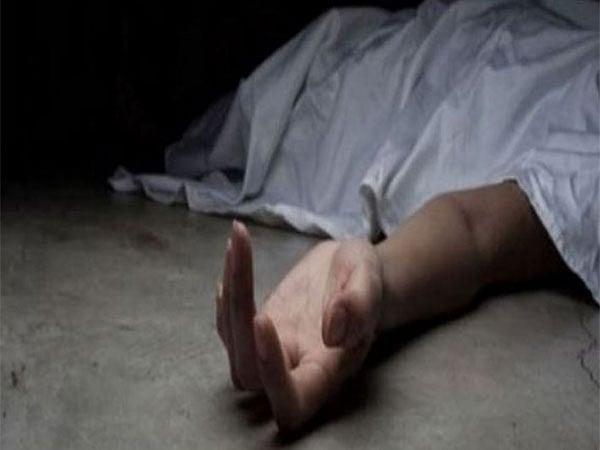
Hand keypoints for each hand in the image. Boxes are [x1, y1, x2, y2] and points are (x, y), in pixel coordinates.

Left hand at [215, 221, 383, 431]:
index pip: (293, 401)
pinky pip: (229, 322)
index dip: (271, 373)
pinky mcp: (258, 328)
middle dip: (237, 320)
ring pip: (233, 346)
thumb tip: (333, 334)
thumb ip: (359, 305)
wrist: (353, 272)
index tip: (264, 319)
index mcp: (328, 371)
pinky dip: (227, 289)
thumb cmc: (367, 280)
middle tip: (242, 260)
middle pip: (248, 375)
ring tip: (239, 240)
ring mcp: (272, 349)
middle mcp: (295, 367)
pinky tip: (234, 255)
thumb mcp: (370, 280)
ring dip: (230, 294)